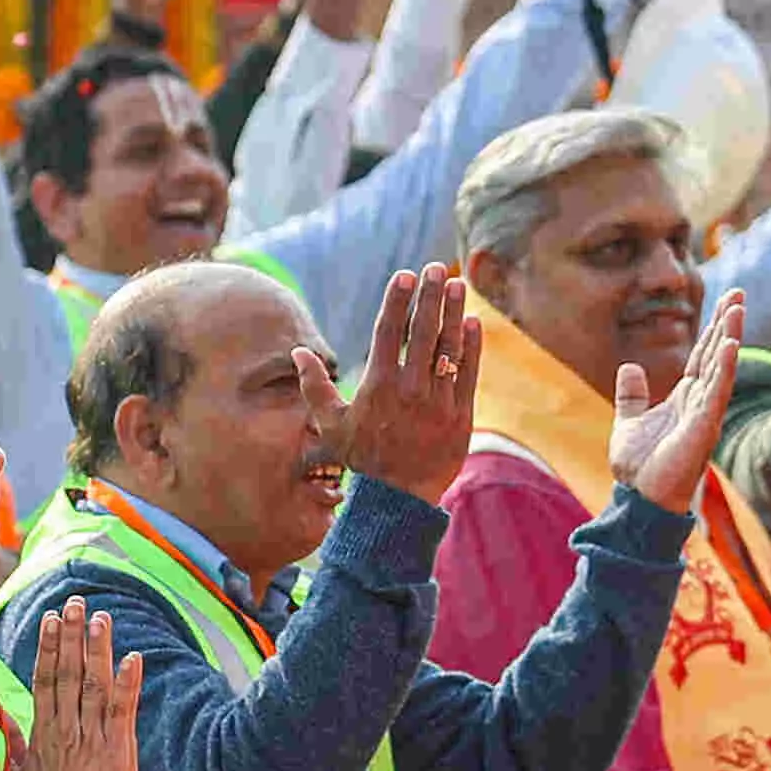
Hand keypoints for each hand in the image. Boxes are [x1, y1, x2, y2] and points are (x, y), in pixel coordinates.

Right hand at [5, 601, 147, 770]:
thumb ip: (8, 736)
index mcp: (44, 730)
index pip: (45, 679)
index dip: (50, 646)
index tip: (52, 618)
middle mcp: (66, 728)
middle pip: (68, 673)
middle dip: (72, 636)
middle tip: (76, 602)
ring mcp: (91, 737)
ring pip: (94, 684)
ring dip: (98, 649)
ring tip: (102, 618)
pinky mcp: (116, 749)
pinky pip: (122, 709)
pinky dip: (127, 683)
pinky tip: (132, 657)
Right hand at [338, 265, 485, 505]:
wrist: (396, 502)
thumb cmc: (359, 460)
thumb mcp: (329, 424)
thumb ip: (314, 385)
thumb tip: (298, 351)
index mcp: (377, 387)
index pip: (388, 332)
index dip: (397, 300)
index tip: (405, 275)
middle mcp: (409, 391)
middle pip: (422, 332)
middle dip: (430, 296)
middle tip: (437, 269)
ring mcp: (438, 403)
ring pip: (448, 348)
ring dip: (454, 313)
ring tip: (458, 286)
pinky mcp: (460, 417)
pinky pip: (468, 374)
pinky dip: (471, 347)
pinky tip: (472, 323)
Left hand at [607, 289, 745, 518]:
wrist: (638, 500)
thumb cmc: (639, 468)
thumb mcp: (628, 421)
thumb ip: (631, 395)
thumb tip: (629, 367)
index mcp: (685, 399)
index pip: (703, 356)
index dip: (713, 329)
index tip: (726, 302)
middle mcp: (700, 403)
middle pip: (717, 355)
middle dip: (728, 324)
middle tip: (740, 294)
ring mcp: (704, 414)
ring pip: (722, 368)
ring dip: (730, 337)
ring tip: (738, 308)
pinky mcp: (702, 428)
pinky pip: (716, 393)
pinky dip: (724, 369)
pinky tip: (730, 345)